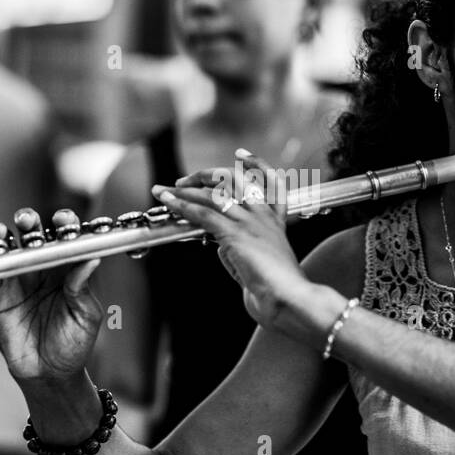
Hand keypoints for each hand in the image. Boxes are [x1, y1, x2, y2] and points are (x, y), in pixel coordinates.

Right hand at [0, 208, 103, 381]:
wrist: (50, 375)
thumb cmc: (75, 344)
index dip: (63, 224)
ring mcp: (19, 280)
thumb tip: (92, 258)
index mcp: (67, 269)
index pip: (65, 238)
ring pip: (8, 249)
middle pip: (33, 236)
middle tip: (27, 222)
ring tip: (2, 233)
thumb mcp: (86, 316)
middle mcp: (42, 269)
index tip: (63, 222)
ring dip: (3, 236)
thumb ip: (83, 287)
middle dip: (29, 222)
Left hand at [154, 150, 313, 330]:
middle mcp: (264, 217)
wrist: (290, 299)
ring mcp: (251, 222)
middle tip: (186, 180)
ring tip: (164, 191)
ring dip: (185, 190)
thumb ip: (238, 252)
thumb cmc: (279, 293)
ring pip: (213, 194)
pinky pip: (203, 213)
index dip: (258, 165)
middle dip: (207, 175)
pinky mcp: (236, 233)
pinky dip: (182, 206)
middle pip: (236, 180)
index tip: (242, 155)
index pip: (272, 183)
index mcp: (276, 223)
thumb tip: (219, 246)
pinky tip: (168, 202)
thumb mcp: (257, 266)